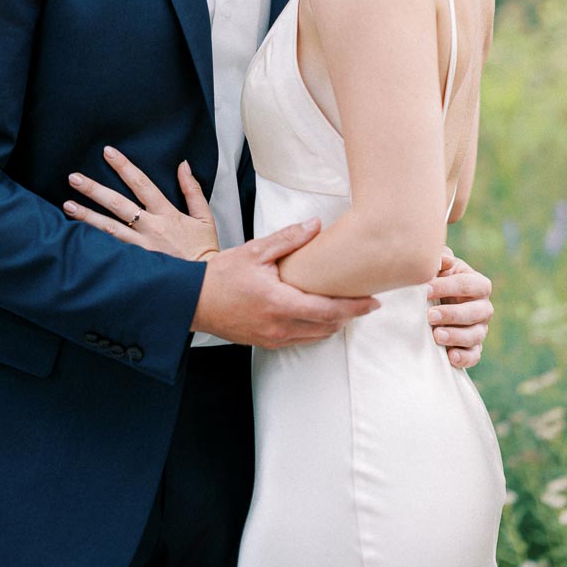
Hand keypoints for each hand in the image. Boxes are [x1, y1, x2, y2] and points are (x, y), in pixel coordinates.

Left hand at [64, 146, 218, 260]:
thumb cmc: (204, 251)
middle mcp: (150, 228)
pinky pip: (110, 251)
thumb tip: (183, 165)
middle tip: (74, 177)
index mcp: (167, 214)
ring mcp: (140, 247)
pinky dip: (93, 243)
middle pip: (117, 204)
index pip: (142, 184)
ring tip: (67, 205)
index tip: (108, 153)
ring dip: (86, 216)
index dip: (124, 167)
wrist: (204, 284)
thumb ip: (192, 190)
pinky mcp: (134, 264)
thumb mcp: (204, 218)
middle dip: (94, 189)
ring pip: (108, 228)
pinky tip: (75, 237)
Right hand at [196, 219, 380, 347]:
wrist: (192, 301)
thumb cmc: (221, 276)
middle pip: (327, 327)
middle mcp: (279, 326)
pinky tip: (318, 315)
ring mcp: (272, 338)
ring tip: (346, 307)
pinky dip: (315, 329)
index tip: (374, 302)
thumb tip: (316, 225)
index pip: (328, 311)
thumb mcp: (256, 251)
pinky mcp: (265, 342)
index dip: (355, 308)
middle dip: (349, 316)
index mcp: (280, 304)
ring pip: (315, 336)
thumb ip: (289, 239)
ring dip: (333, 323)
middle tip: (366, 301)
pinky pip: (300, 340)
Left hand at [426, 247, 493, 368]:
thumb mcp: (441, 268)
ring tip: (437, 336)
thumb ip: (442, 260)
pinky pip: (474, 355)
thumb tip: (442, 258)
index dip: (446, 287)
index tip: (425, 290)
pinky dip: (464, 357)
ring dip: (456, 336)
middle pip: (475, 312)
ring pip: (475, 335)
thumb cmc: (438, 282)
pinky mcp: (473, 348)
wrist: (436, 304)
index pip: (467, 285)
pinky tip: (450, 356)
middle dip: (452, 314)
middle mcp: (484, 308)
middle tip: (430, 316)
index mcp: (479, 284)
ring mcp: (480, 329)